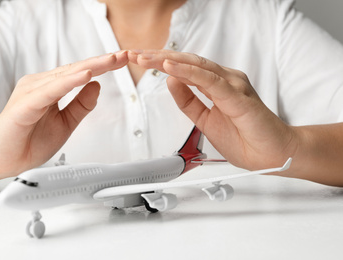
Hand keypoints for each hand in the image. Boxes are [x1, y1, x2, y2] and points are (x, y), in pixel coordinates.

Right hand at [0, 51, 128, 178]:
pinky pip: (50, 91)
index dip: (103, 66)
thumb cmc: (29, 142)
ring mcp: (31, 92)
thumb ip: (81, 105)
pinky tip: (85, 75)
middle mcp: (40, 85)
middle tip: (124, 55)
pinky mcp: (25, 105)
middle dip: (103, 62)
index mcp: (50, 88)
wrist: (3, 161)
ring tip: (111, 61)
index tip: (123, 59)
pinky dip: (69, 82)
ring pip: (66, 76)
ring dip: (91, 67)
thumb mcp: (66, 123)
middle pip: (76, 69)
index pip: (81, 73)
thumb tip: (97, 85)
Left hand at [129, 50, 297, 169]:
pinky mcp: (237, 96)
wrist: (272, 155)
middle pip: (187, 62)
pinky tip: (171, 67)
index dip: (160, 63)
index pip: (184, 68)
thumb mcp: (204, 119)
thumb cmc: (246, 138)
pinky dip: (189, 72)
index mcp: (217, 85)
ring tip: (146, 58)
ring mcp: (232, 85)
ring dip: (168, 60)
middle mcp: (225, 80)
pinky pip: (209, 81)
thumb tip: (171, 81)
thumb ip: (188, 100)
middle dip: (158, 57)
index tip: (140, 61)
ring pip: (196, 66)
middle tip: (136, 54)